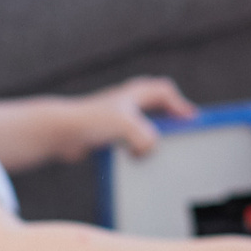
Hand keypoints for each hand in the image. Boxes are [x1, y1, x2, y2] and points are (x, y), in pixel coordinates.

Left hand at [75, 77, 194, 158]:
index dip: (180, 104)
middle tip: (180, 129)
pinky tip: (135, 160)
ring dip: (152, 133)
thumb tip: (151, 149)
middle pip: (155, 102)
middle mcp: (126, 102)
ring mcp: (115, 117)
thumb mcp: (127, 126)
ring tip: (160, 149)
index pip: (164, 91)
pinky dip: (136, 147)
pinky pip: (128, 139)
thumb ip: (146, 138)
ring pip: (142, 122)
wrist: (60, 132)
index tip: (190, 119)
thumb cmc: (91, 120)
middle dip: (169, 115)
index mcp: (134, 93)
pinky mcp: (106, 133)